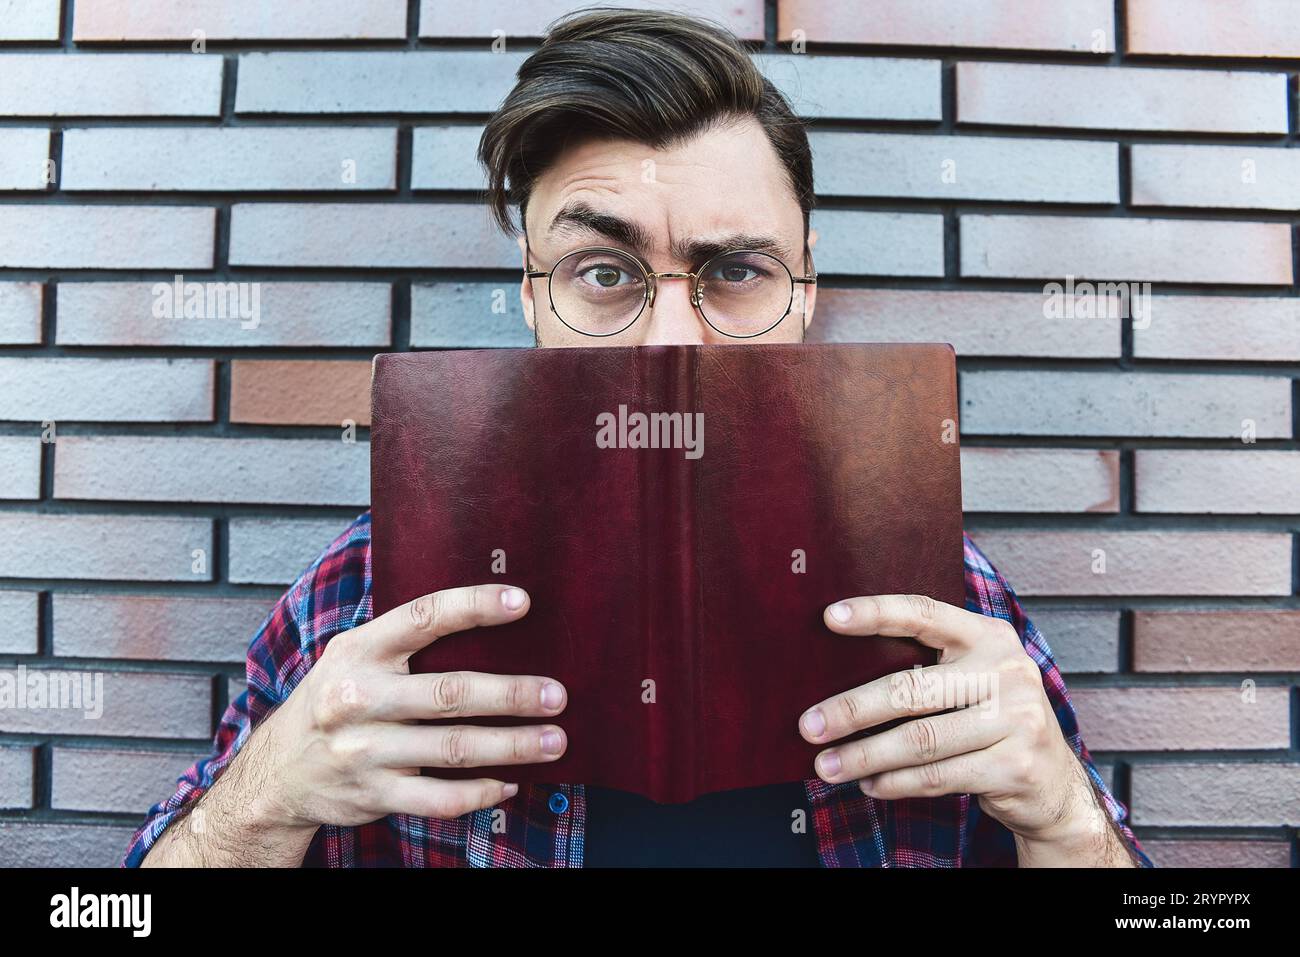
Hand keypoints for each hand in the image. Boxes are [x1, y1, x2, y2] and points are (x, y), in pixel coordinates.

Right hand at [254, 583, 567, 828]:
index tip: (521, 602)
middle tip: (556, 695)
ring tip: (554, 740)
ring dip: (512, 746)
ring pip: (453, 748)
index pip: (422, 618)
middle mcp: (359, 698)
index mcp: (358, 651)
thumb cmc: (334, 700)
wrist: (277, 772)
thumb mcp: (352, 656)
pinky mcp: (374, 795)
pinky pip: (439, 798)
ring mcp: (365, 751)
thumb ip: (404, 640)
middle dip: (511, 694)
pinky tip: (510, 783)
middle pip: (450, 693)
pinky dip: (480, 793)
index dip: (473, 607)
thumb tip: (486, 618)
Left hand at [797, 594, 1130, 863]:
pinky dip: (895, 782)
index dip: (877, 613)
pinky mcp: (1014, 766)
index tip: (830, 616)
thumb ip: (927, 665)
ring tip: (826, 766)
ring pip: (920, 740)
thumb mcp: (973, 678)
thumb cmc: (993, 719)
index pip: (925, 614)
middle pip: (912, 689)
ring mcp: (1017, 720)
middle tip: (809, 726)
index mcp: (990, 636)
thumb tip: (837, 669)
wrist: (1054, 782)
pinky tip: (870, 784)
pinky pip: (938, 776)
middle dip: (852, 710)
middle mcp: (1007, 672)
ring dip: (864, 756)